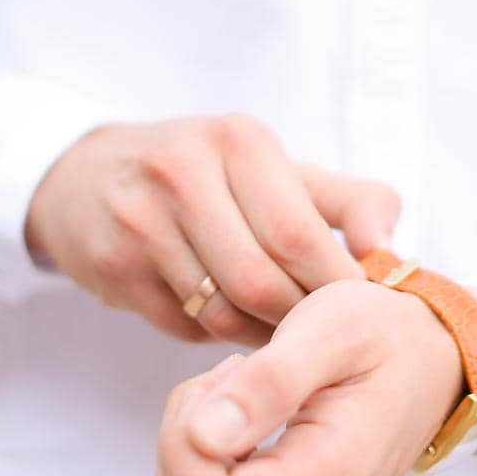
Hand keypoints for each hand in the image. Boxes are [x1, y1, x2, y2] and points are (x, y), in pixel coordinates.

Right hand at [24, 112, 400, 346]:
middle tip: (317, 331)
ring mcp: (138, 221)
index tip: (359, 308)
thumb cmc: (206, 175)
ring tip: (276, 327)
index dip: (334, 282)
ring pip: (221, 311)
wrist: (87, 176)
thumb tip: (389, 251)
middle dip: (296, 316)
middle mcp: (181, 173)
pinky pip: (184, 326)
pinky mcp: (110, 267)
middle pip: (260, 280)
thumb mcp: (275, 168)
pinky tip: (224, 318)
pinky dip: (214, 335)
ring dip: (259, 333)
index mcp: (237, 140)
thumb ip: (350, 201)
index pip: (298, 233)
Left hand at [153, 277, 474, 475]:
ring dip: (191, 452)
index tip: (229, 376)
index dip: (183, 442)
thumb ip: (269, 382)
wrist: (430, 366)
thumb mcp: (330, 327)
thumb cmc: (381, 334)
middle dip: (184, 437)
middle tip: (237, 376)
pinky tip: (245, 428)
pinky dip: (204, 473)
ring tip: (246, 397)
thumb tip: (202, 438)